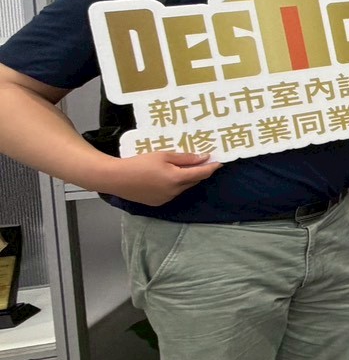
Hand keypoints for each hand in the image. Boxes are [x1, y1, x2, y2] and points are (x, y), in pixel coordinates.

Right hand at [96, 150, 221, 206]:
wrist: (116, 178)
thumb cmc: (140, 163)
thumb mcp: (163, 156)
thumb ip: (185, 158)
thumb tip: (203, 158)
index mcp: (177, 179)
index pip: (201, 173)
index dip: (211, 168)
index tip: (220, 162)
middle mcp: (175, 191)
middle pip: (193, 181)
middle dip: (199, 172)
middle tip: (202, 162)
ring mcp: (166, 199)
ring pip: (183, 188)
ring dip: (186, 179)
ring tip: (183, 168)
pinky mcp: (158, 203)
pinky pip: (173, 193)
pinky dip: (175, 185)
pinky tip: (168, 177)